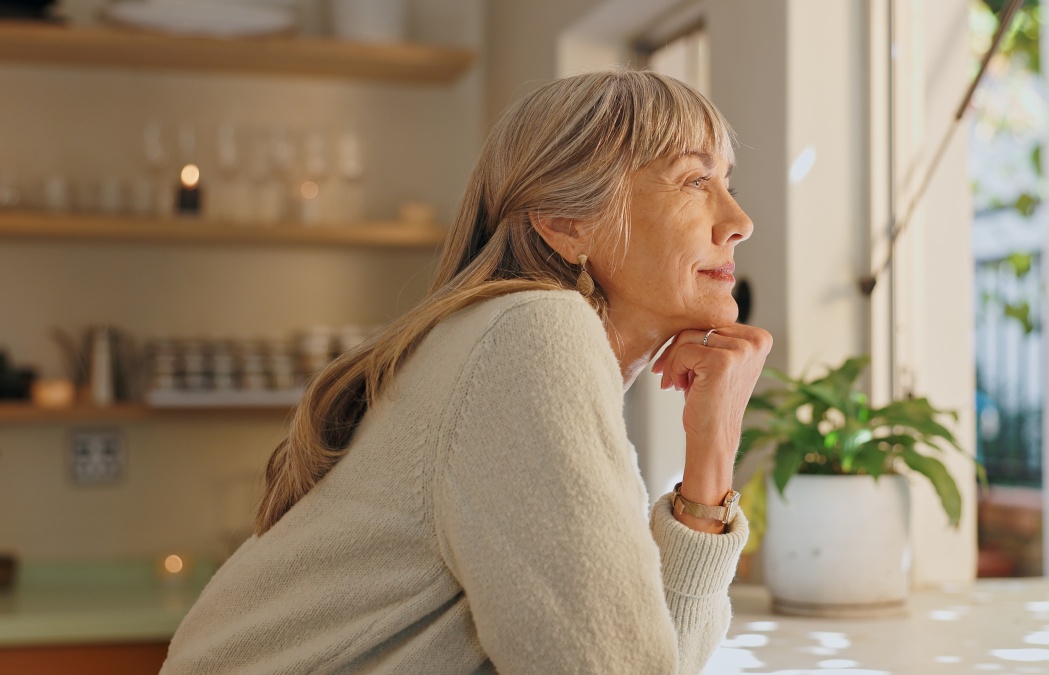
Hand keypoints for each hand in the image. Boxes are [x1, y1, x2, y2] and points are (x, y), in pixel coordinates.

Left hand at [651, 324, 771, 529]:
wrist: (713, 437)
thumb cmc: (710, 400)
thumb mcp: (719, 361)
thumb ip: (713, 336)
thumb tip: (682, 309)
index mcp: (760, 338)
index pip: (713, 322)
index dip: (691, 342)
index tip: (682, 365)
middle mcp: (756, 341)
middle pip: (700, 326)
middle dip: (678, 350)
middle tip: (671, 376)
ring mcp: (741, 350)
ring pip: (688, 336)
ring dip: (675, 361)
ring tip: (678, 383)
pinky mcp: (722, 361)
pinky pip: (683, 350)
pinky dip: (675, 369)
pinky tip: (680, 387)